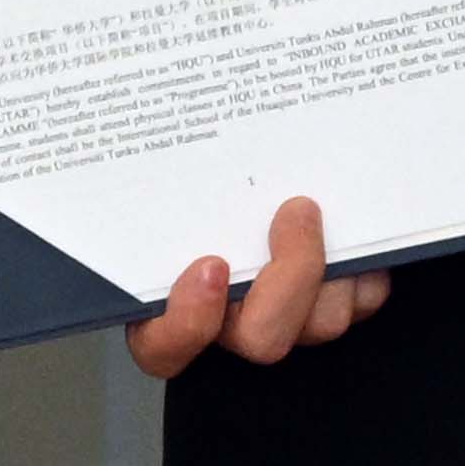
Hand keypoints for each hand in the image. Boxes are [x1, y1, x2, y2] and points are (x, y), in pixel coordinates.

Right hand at [126, 195, 393, 380]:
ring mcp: (284, 318)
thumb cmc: (189, 182)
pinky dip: (365, 269)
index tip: (208, 266)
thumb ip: (149, 180)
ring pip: (320, 324)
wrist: (252, 175)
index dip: (188, 321)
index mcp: (167, 307)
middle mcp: (230, 322)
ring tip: (320, 208)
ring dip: (331, 270)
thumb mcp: (159, 180)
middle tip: (294, 212)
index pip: (165, 347)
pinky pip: (359, 304)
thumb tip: (99, 118)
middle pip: (263, 339)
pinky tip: (354, 231)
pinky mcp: (331, 302)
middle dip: (289, 283)